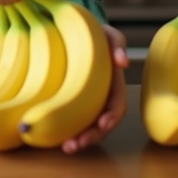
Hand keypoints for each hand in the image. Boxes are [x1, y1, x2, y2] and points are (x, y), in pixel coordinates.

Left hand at [61, 23, 129, 153]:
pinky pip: (70, 119)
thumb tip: (123, 61)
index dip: (111, 117)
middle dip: (91, 137)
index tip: (103, 125)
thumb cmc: (92, 32)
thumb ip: (118, 43)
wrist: (71, 29)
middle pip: (101, 123)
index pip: (116, 105)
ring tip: (65, 147)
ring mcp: (85, 100)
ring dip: (78, 139)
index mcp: (112, 82)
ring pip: (86, 125)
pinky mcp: (69, 100)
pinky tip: (54, 137)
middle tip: (75, 145)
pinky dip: (64, 130)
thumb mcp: (106, 33)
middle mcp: (100, 96)